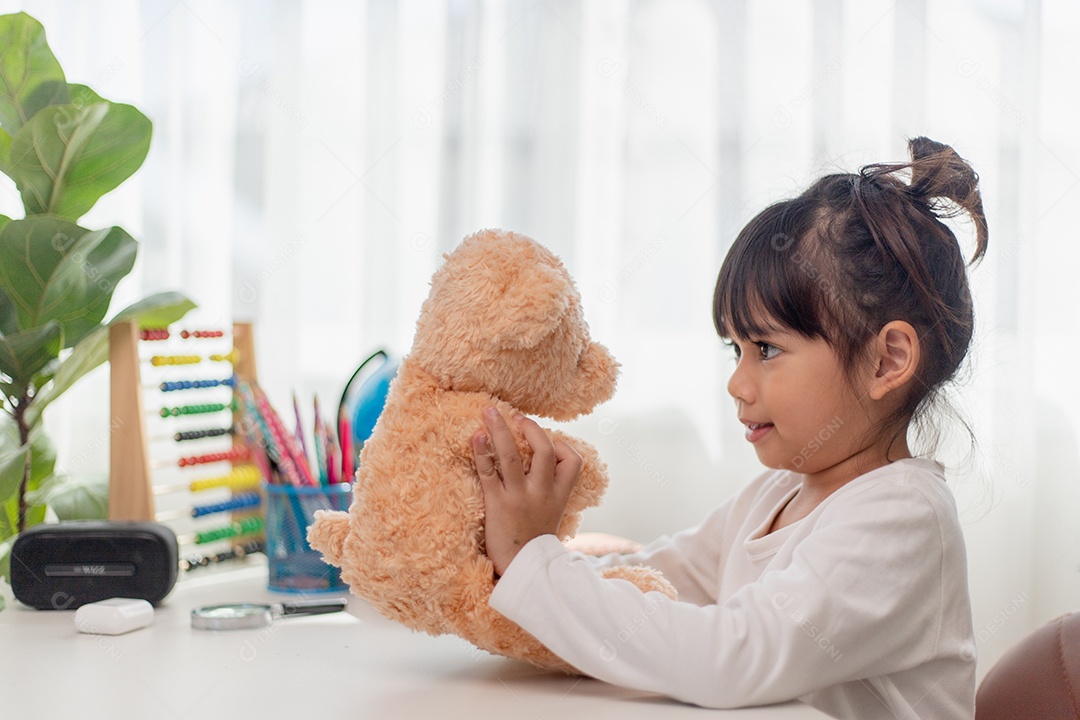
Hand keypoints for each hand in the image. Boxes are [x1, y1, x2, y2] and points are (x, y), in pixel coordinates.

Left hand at [472, 407, 581, 576]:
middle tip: (516, 415)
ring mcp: (520, 497)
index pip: (571, 460)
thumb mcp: (552, 514)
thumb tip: (539, 461)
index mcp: (559, 495)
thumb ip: (550, 489)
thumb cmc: (533, 541)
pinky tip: (476, 436)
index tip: (547, 442)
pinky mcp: (497, 505)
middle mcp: (542, 492)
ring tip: (489, 410)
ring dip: (500, 429)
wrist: (523, 572)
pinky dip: (482, 451)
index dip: (560, 445)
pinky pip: (489, 472)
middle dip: (530, 428)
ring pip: (513, 455)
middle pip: (544, 451)